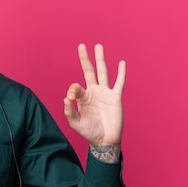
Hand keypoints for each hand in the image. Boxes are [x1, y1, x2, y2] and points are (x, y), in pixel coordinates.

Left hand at [64, 44, 125, 159]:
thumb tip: (65, 98)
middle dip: (85, 59)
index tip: (70, 99)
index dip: (72, 90)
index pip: (75, 87)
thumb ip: (69, 111)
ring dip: (100, 59)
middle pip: (89, 71)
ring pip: (103, 72)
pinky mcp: (116, 97)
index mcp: (83, 98)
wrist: (104, 140)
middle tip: (81, 46)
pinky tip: (121, 62)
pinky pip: (119, 83)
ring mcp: (105, 93)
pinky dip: (121, 73)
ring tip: (98, 46)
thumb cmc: (89, 132)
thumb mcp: (75, 123)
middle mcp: (94, 92)